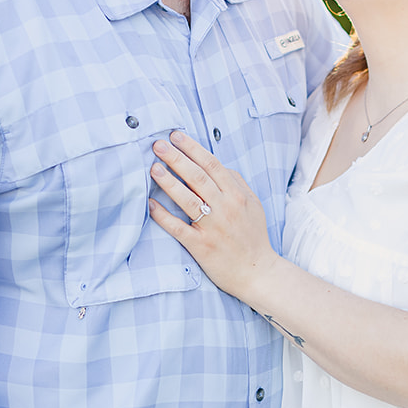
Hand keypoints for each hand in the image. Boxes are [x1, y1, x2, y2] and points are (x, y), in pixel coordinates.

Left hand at [149, 131, 277, 303]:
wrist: (258, 271)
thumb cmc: (253, 236)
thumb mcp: (253, 204)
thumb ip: (238, 183)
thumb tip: (219, 165)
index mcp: (237, 195)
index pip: (212, 164)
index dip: (192, 148)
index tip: (176, 136)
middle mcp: (225, 208)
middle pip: (197, 176)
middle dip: (176, 158)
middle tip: (158, 145)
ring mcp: (212, 227)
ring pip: (187, 198)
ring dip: (168, 181)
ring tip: (153, 168)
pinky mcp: (201, 246)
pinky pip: (178, 228)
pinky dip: (163, 215)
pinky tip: (150, 203)